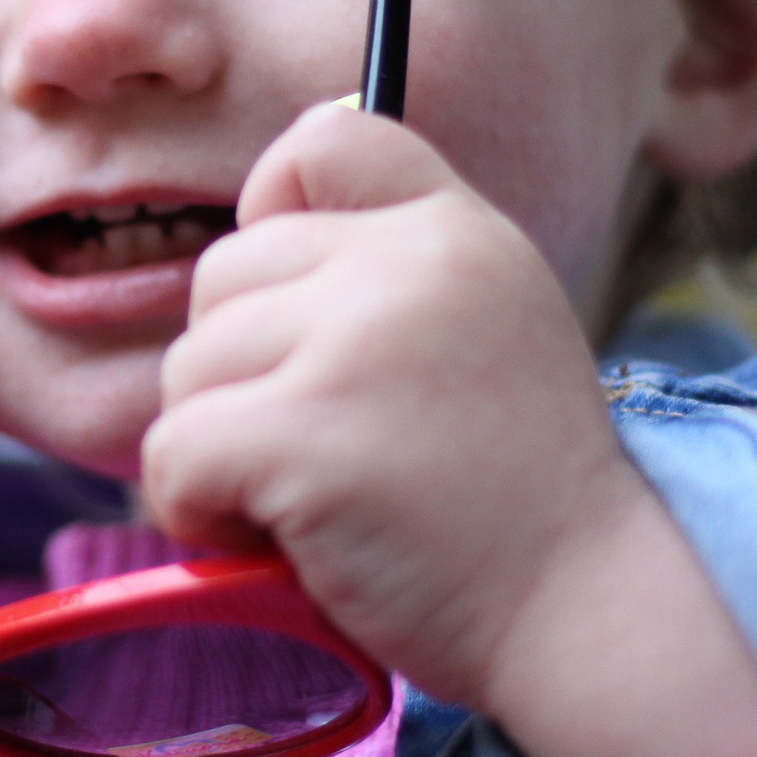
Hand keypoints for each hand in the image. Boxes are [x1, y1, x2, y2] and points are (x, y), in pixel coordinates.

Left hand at [141, 103, 756, 756]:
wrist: (586, 614)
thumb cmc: (514, 495)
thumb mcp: (487, 326)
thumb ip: (396, 269)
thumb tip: (257, 215)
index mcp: (455, 228)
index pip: (321, 142)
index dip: (274, 210)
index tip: (300, 310)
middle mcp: (406, 263)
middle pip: (223, 274)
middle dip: (238, 371)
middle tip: (317, 449)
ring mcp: (352, 343)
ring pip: (187, 367)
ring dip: (218, 449)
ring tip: (309, 503)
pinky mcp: (302, 433)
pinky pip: (170, 450)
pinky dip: (193, 509)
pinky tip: (271, 543)